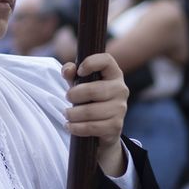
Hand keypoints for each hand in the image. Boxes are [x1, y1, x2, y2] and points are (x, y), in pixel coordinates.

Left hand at [62, 54, 127, 176]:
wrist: (103, 127)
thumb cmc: (90, 99)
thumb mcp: (80, 83)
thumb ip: (72, 73)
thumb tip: (68, 70)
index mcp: (114, 74)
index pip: (106, 60)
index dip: (91, 63)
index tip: (79, 71)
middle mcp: (121, 89)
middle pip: (94, 90)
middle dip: (74, 95)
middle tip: (67, 98)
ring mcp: (120, 109)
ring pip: (90, 111)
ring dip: (73, 114)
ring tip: (67, 114)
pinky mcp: (116, 126)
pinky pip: (92, 127)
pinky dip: (77, 128)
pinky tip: (71, 126)